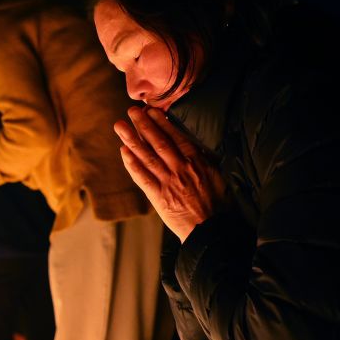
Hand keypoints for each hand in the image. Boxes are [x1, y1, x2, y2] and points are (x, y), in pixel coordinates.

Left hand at [114, 106, 224, 241]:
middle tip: (131, 111)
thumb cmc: (219, 205)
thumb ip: (206, 160)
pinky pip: (142, 177)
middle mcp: (180, 169)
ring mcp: (168, 182)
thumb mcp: (219, 175)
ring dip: (132, 139)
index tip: (151, 110)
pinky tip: (123, 152)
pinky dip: (131, 164)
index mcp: (197, 161)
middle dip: (143, 125)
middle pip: (158, 142)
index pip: (176, 137)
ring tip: (120, 126)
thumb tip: (198, 147)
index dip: (162, 122)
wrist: (212, 229)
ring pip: (147, 156)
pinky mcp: (158, 197)